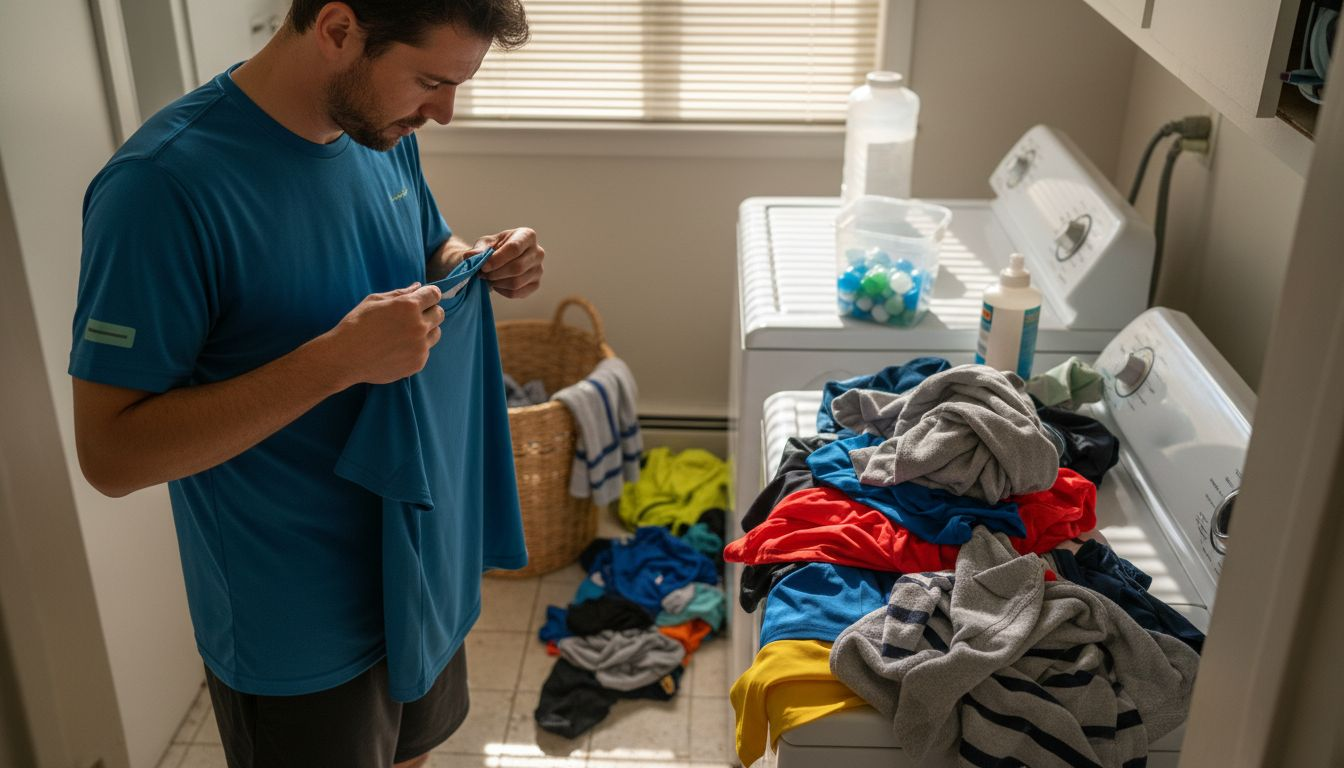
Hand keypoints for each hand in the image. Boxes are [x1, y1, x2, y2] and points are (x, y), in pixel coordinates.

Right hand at [324, 283, 443, 385]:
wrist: (345, 357)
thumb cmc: (357, 324)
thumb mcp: (375, 301)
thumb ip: (400, 293)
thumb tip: (417, 286)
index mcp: (409, 306)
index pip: (434, 294)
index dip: (429, 295)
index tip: (424, 298)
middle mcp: (419, 326)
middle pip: (439, 314)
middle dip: (429, 311)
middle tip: (412, 316)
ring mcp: (420, 346)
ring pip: (436, 333)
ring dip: (426, 331)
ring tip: (404, 334)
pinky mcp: (418, 363)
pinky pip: (426, 351)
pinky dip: (417, 348)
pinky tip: (398, 348)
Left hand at [474, 227, 544, 298]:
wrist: (500, 259)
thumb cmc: (494, 248)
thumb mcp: (485, 244)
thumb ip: (478, 250)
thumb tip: (471, 256)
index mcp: (527, 236)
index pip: (514, 248)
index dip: (497, 259)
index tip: (483, 266)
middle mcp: (538, 252)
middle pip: (517, 267)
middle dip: (496, 273)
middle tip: (482, 274)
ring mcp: (539, 269)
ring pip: (516, 282)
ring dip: (497, 282)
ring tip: (488, 278)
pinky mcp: (535, 284)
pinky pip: (517, 293)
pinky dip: (502, 291)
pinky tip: (496, 284)